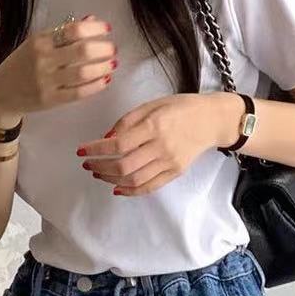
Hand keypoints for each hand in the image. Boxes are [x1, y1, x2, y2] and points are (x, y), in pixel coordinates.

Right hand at [0, 16, 117, 127]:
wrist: (0, 94)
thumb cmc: (20, 66)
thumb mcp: (36, 44)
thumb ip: (62, 33)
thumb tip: (91, 21)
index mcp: (40, 41)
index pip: (74, 30)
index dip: (95, 29)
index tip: (107, 30)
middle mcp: (43, 60)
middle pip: (82, 51)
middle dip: (103, 49)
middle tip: (113, 49)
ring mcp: (46, 82)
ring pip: (83, 73)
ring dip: (103, 67)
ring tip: (112, 64)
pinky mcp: (50, 100)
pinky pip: (78, 93)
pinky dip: (95, 86)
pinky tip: (105, 80)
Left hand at [78, 92, 242, 195]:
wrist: (212, 120)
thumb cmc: (182, 108)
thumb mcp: (154, 104)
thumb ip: (128, 120)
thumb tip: (106, 138)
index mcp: (154, 125)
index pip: (118, 144)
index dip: (96, 150)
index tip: (82, 151)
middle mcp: (161, 146)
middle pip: (123, 166)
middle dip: (100, 167)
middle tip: (88, 165)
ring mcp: (169, 162)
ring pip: (133, 180)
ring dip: (111, 180)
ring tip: (100, 173)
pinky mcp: (174, 172)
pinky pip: (148, 187)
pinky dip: (129, 191)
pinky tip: (116, 188)